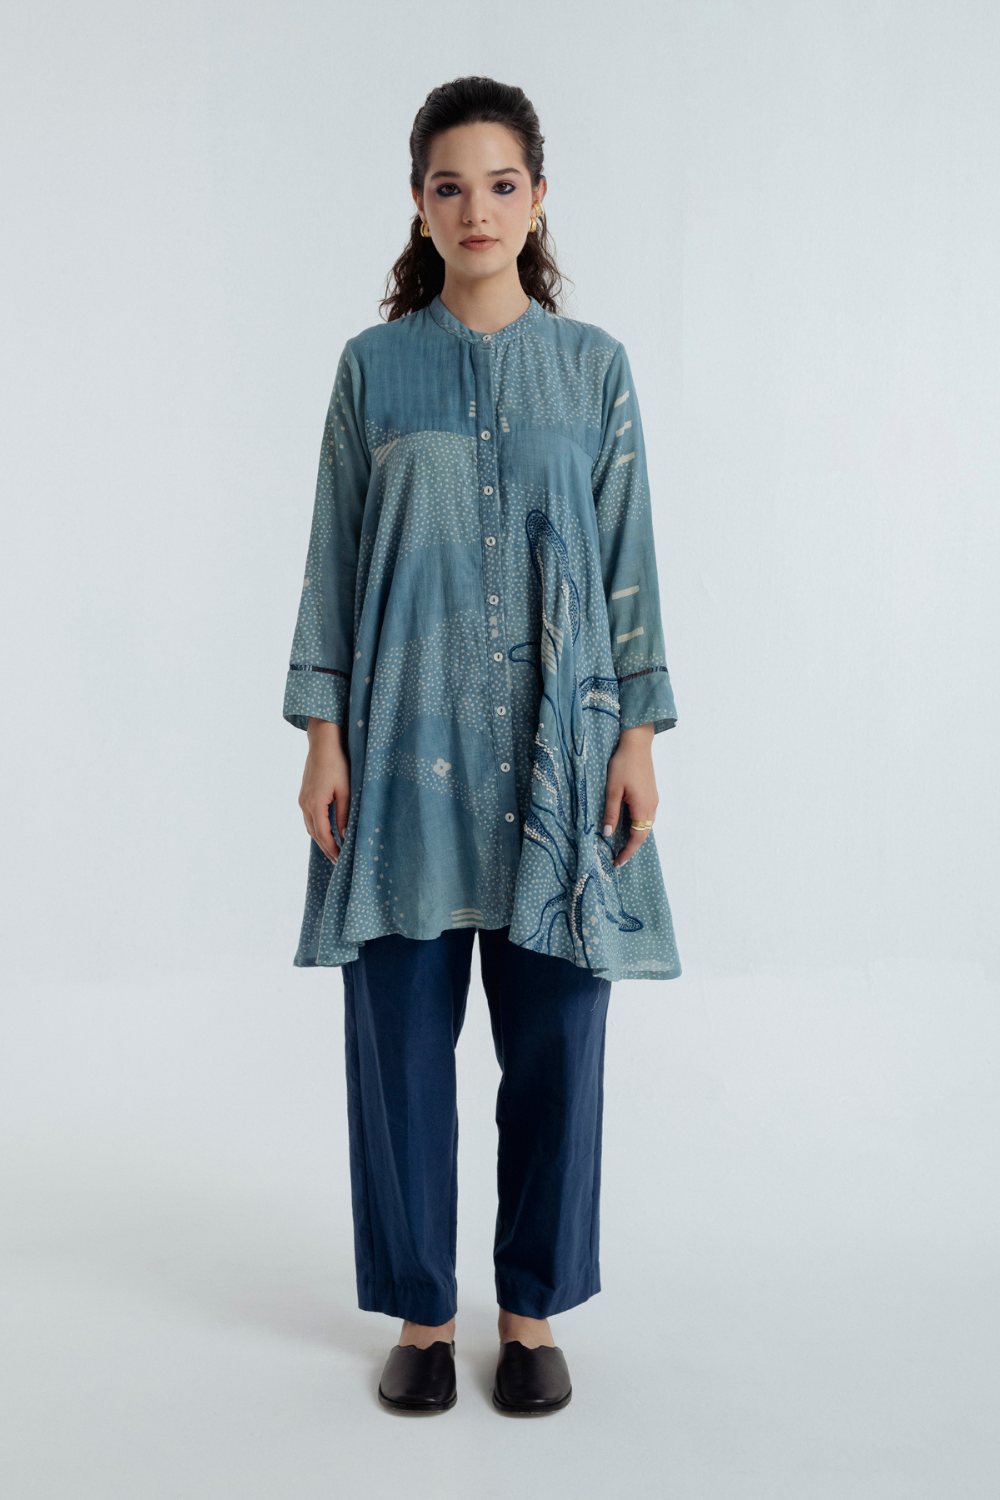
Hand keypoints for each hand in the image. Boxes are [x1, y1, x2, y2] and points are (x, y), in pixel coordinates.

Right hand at [299, 718, 349, 861]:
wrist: (322, 744)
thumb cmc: (337, 764)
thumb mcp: (345, 791)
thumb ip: (344, 814)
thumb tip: (345, 835)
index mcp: (315, 804)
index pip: (323, 834)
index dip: (332, 848)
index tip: (340, 860)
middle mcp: (305, 804)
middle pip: (314, 833)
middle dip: (326, 848)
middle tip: (337, 861)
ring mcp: (302, 799)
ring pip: (310, 826)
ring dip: (321, 839)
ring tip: (332, 850)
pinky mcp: (304, 795)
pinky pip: (309, 818)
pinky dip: (317, 828)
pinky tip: (325, 832)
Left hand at [603, 723, 657, 867]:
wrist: (637, 743)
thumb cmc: (623, 764)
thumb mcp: (612, 790)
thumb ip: (611, 813)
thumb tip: (608, 834)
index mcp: (643, 807)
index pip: (637, 838)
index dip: (627, 852)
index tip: (617, 863)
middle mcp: (652, 806)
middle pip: (644, 834)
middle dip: (632, 848)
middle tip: (618, 857)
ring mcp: (654, 799)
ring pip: (646, 825)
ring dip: (636, 837)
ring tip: (621, 844)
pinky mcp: (652, 793)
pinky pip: (647, 815)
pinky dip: (638, 825)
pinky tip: (628, 825)